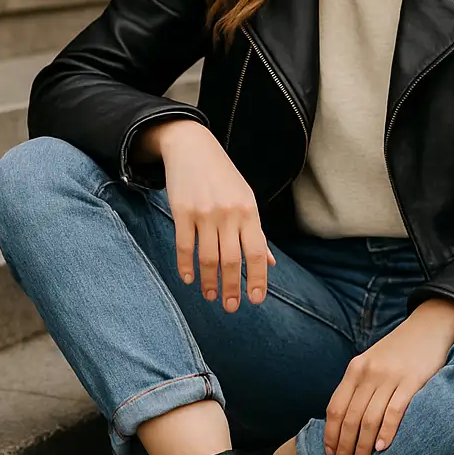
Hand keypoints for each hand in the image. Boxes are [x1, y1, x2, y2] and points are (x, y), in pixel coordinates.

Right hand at [147, 120, 273, 311]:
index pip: (258, 252)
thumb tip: (271, 262)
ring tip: (210, 296)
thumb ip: (256, 232)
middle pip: (232, 260)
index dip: (258, 279)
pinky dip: (186, 266)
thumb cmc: (223, 176)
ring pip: (208, 258)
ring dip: (209, 281)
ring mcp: (205, 213)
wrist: (193, 146)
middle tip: (230, 307)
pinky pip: (185, 246)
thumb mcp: (246, 199)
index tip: (255, 300)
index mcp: (249, 211)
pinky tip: (188, 279)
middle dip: (232, 287)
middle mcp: (229, 213)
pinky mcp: (182, 211)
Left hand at [323, 298, 453, 454]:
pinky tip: (381, 449)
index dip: (330, 434)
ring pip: (369, 419)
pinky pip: (394, 412)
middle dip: (344, 447)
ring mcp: (390, 377)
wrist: (428, 327)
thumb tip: (343, 422)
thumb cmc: (398, 351)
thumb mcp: (371, 362)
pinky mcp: (412, 382)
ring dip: (362, 447)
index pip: (335, 408)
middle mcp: (368, 373)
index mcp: (355, 369)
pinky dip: (386, 432)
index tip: (329, 454)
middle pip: (350, 418)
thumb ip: (358, 386)